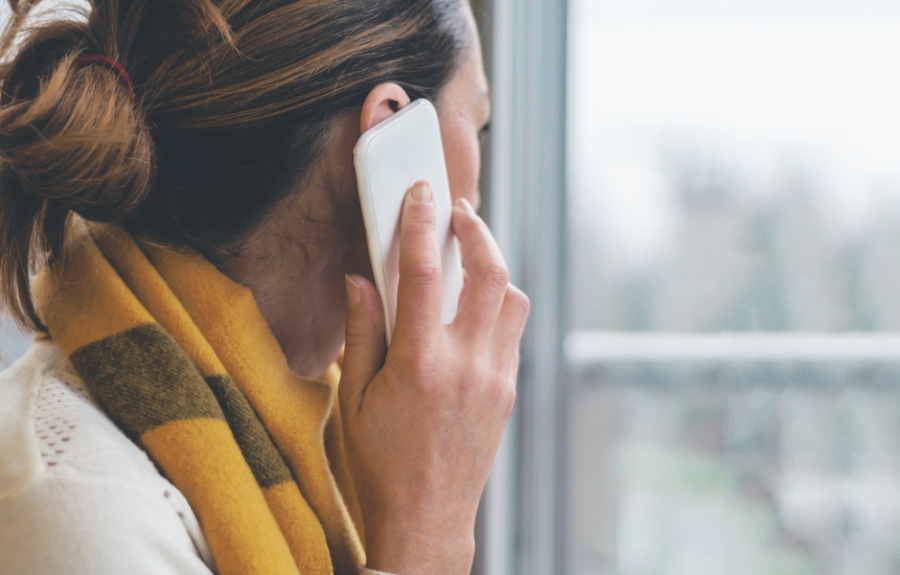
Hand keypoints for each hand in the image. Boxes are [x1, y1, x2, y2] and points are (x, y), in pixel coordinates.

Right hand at [339, 181, 528, 574]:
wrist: (426, 520)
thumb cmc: (379, 464)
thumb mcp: (352, 399)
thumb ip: (361, 331)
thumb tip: (360, 278)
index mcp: (418, 364)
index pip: (422, 274)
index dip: (420, 224)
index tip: (420, 193)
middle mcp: (465, 365)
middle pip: (489, 273)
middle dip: (477, 230)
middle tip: (460, 212)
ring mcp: (494, 378)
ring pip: (513, 299)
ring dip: (494, 268)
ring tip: (469, 258)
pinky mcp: (507, 392)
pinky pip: (512, 332)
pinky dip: (497, 305)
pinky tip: (471, 309)